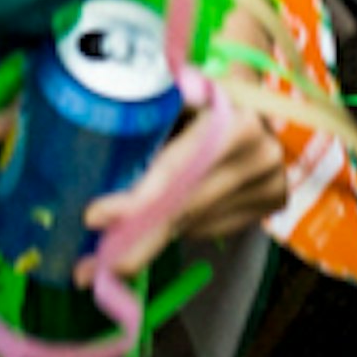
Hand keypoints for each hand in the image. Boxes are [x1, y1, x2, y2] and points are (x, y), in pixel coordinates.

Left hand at [83, 101, 286, 279]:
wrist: (253, 88)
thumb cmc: (199, 83)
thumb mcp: (174, 87)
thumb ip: (148, 112)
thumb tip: (93, 132)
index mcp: (234, 124)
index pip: (175, 173)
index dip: (133, 201)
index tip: (93, 218)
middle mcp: (258, 160)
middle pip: (183, 211)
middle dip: (130, 244)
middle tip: (86, 273)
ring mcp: (269, 185)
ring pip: (192, 224)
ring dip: (148, 240)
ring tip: (104, 257)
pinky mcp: (271, 202)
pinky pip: (210, 226)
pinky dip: (177, 226)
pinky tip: (153, 225)